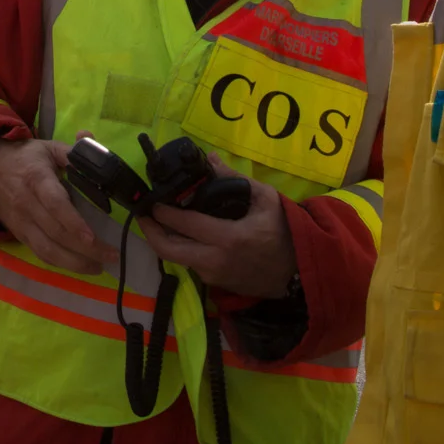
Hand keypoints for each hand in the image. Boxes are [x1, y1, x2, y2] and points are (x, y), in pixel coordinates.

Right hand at [0, 138, 117, 274]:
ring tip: (98, 267)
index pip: (55, 205)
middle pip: (56, 233)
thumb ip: (72, 150)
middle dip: (85, 250)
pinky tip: (79, 266)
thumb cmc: (24, 158)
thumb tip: (91, 140)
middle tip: (111, 256)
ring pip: (47, 250)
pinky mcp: (19, 234)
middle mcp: (27, 204)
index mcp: (37, 180)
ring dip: (74, 263)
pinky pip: (39, 253)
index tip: (92, 237)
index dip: (73, 223)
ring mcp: (22, 223)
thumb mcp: (47, 147)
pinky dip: (60, 263)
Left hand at [138, 157, 294, 298]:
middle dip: (150, 232)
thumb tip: (210, 160)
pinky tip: (180, 235)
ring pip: (177, 260)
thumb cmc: (284, 232)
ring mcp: (214, 275)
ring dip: (163, 242)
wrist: (300, 271)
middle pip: (169, 250)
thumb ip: (235, 179)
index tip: (151, 201)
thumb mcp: (265, 199)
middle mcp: (215, 260)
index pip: (185, 225)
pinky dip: (180, 250)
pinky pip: (191, 265)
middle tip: (143, 215)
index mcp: (228, 238)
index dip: (163, 213)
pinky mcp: (216, 284)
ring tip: (156, 223)